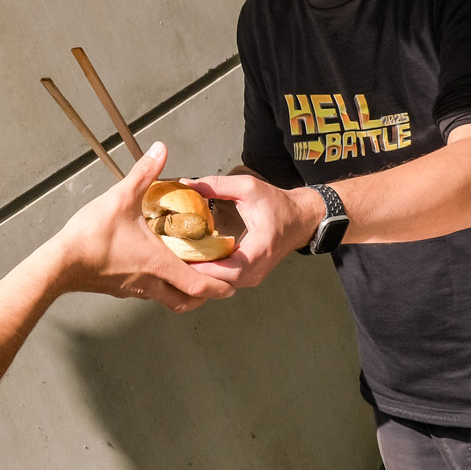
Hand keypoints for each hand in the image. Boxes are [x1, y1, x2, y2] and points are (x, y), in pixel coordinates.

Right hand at [50, 143, 240, 311]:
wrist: (59, 265)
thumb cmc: (90, 238)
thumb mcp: (121, 198)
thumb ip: (144, 173)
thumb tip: (160, 150)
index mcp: (159, 264)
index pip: (200, 285)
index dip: (220, 286)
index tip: (233, 282)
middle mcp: (150, 283)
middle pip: (187, 301)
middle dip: (207, 295)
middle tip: (218, 283)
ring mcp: (134, 289)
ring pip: (168, 300)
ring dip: (183, 292)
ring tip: (191, 274)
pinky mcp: (119, 288)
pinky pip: (148, 292)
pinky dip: (161, 285)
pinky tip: (156, 268)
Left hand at [185, 174, 323, 287]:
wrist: (300, 219)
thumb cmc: (278, 204)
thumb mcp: (249, 187)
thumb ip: (217, 185)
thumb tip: (187, 184)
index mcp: (258, 252)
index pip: (225, 270)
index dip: (200, 266)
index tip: (178, 255)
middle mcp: (255, 272)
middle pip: (217, 282)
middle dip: (193, 272)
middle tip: (170, 257)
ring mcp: (252, 278)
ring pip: (219, 285)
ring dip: (199, 274)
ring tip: (177, 259)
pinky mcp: (247, 277)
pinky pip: (224, 281)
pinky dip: (208, 273)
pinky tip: (192, 260)